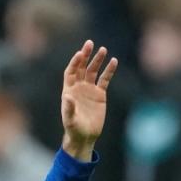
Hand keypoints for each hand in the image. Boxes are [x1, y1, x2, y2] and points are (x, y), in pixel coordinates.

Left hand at [61, 40, 116, 160]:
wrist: (85, 137)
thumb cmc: (74, 129)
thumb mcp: (70, 120)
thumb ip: (69, 108)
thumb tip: (67, 96)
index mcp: (68, 91)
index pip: (71, 72)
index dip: (74, 62)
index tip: (80, 54)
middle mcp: (78, 88)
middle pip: (81, 68)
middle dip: (85, 56)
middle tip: (90, 44)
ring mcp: (89, 90)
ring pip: (93, 71)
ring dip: (97, 60)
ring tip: (103, 49)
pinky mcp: (100, 95)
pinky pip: (105, 79)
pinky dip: (109, 71)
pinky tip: (114, 61)